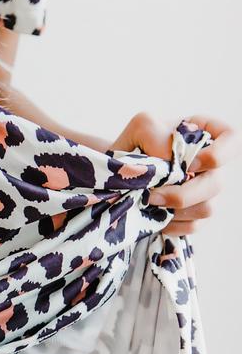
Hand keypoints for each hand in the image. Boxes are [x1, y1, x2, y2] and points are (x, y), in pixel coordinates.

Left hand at [112, 111, 240, 236]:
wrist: (122, 173)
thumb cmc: (136, 144)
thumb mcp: (140, 127)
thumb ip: (153, 133)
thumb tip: (171, 159)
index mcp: (206, 134)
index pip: (232, 140)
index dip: (217, 155)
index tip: (188, 165)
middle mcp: (213, 165)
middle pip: (217, 183)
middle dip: (183, 193)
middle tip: (153, 195)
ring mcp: (207, 191)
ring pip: (208, 208)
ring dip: (175, 209)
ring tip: (150, 203)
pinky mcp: (197, 214)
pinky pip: (194, 225)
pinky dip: (172, 224)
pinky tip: (154, 216)